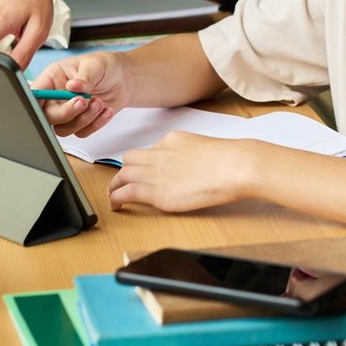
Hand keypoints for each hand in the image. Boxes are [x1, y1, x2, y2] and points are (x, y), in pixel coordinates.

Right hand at [32, 53, 128, 137]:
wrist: (123, 79)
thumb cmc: (105, 67)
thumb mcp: (95, 65)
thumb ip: (84, 77)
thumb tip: (73, 86)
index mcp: (52, 78)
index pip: (36, 93)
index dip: (35, 102)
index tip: (49, 104)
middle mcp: (56, 97)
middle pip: (47, 116)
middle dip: (67, 112)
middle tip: (84, 101)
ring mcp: (67, 111)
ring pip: (63, 129)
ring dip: (84, 119)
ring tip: (99, 102)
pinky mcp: (79, 123)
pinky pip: (81, 132)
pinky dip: (95, 124)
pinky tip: (106, 110)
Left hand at [107, 132, 250, 212]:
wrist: (233, 166)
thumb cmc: (230, 160)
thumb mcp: (206, 148)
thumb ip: (192, 155)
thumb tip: (192, 167)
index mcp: (173, 140)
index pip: (150, 150)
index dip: (144, 163)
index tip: (145, 172)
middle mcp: (160, 153)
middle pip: (130, 159)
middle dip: (124, 171)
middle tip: (122, 183)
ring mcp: (156, 172)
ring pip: (122, 174)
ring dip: (115, 185)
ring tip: (113, 195)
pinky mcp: (156, 192)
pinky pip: (126, 192)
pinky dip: (116, 198)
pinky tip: (116, 205)